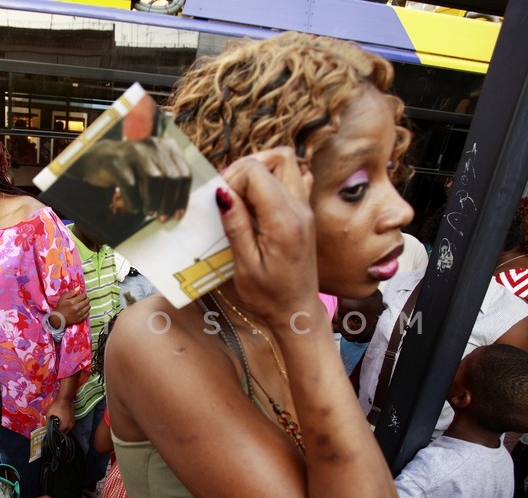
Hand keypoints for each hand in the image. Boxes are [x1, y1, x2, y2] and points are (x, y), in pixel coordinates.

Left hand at [46, 401, 75, 434]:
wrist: (65, 399)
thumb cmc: (57, 406)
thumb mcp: (49, 414)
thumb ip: (48, 423)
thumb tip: (46, 429)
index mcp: (65, 425)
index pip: (59, 434)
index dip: (54, 435)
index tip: (51, 434)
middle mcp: (70, 426)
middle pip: (64, 433)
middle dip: (58, 433)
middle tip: (53, 431)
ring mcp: (73, 423)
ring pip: (67, 430)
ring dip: (62, 430)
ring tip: (56, 427)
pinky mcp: (73, 420)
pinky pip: (69, 426)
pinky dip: (65, 426)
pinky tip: (60, 423)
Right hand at [52, 290, 89, 327]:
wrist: (58, 319)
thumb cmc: (60, 307)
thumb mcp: (63, 297)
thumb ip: (71, 292)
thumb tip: (79, 287)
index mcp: (73, 302)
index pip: (83, 296)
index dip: (83, 295)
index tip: (81, 295)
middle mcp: (77, 308)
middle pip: (87, 301)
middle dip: (86, 299)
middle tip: (83, 299)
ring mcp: (79, 314)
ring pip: (88, 307)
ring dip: (87, 304)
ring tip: (83, 304)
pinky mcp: (80, 319)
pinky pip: (87, 313)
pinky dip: (87, 311)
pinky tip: (83, 309)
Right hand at [71, 138, 191, 221]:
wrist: (101, 158)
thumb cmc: (133, 169)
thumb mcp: (154, 169)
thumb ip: (168, 183)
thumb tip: (177, 210)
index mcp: (167, 147)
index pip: (184, 174)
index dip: (183, 198)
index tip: (177, 216)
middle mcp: (153, 145)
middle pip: (171, 178)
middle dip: (168, 202)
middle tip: (162, 218)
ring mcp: (134, 151)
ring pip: (153, 180)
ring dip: (153, 202)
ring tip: (149, 212)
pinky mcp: (117, 162)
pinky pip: (131, 186)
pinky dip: (134, 202)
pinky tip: (134, 208)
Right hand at [219, 148, 317, 320]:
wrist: (297, 311)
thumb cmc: (268, 296)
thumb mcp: (246, 265)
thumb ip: (236, 225)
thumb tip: (222, 192)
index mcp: (284, 220)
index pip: (256, 171)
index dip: (233, 180)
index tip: (223, 205)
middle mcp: (299, 208)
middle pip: (277, 157)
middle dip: (246, 168)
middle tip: (230, 195)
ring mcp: (304, 208)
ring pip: (285, 163)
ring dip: (259, 171)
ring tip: (241, 197)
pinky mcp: (303, 212)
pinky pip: (291, 179)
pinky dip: (271, 181)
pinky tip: (256, 202)